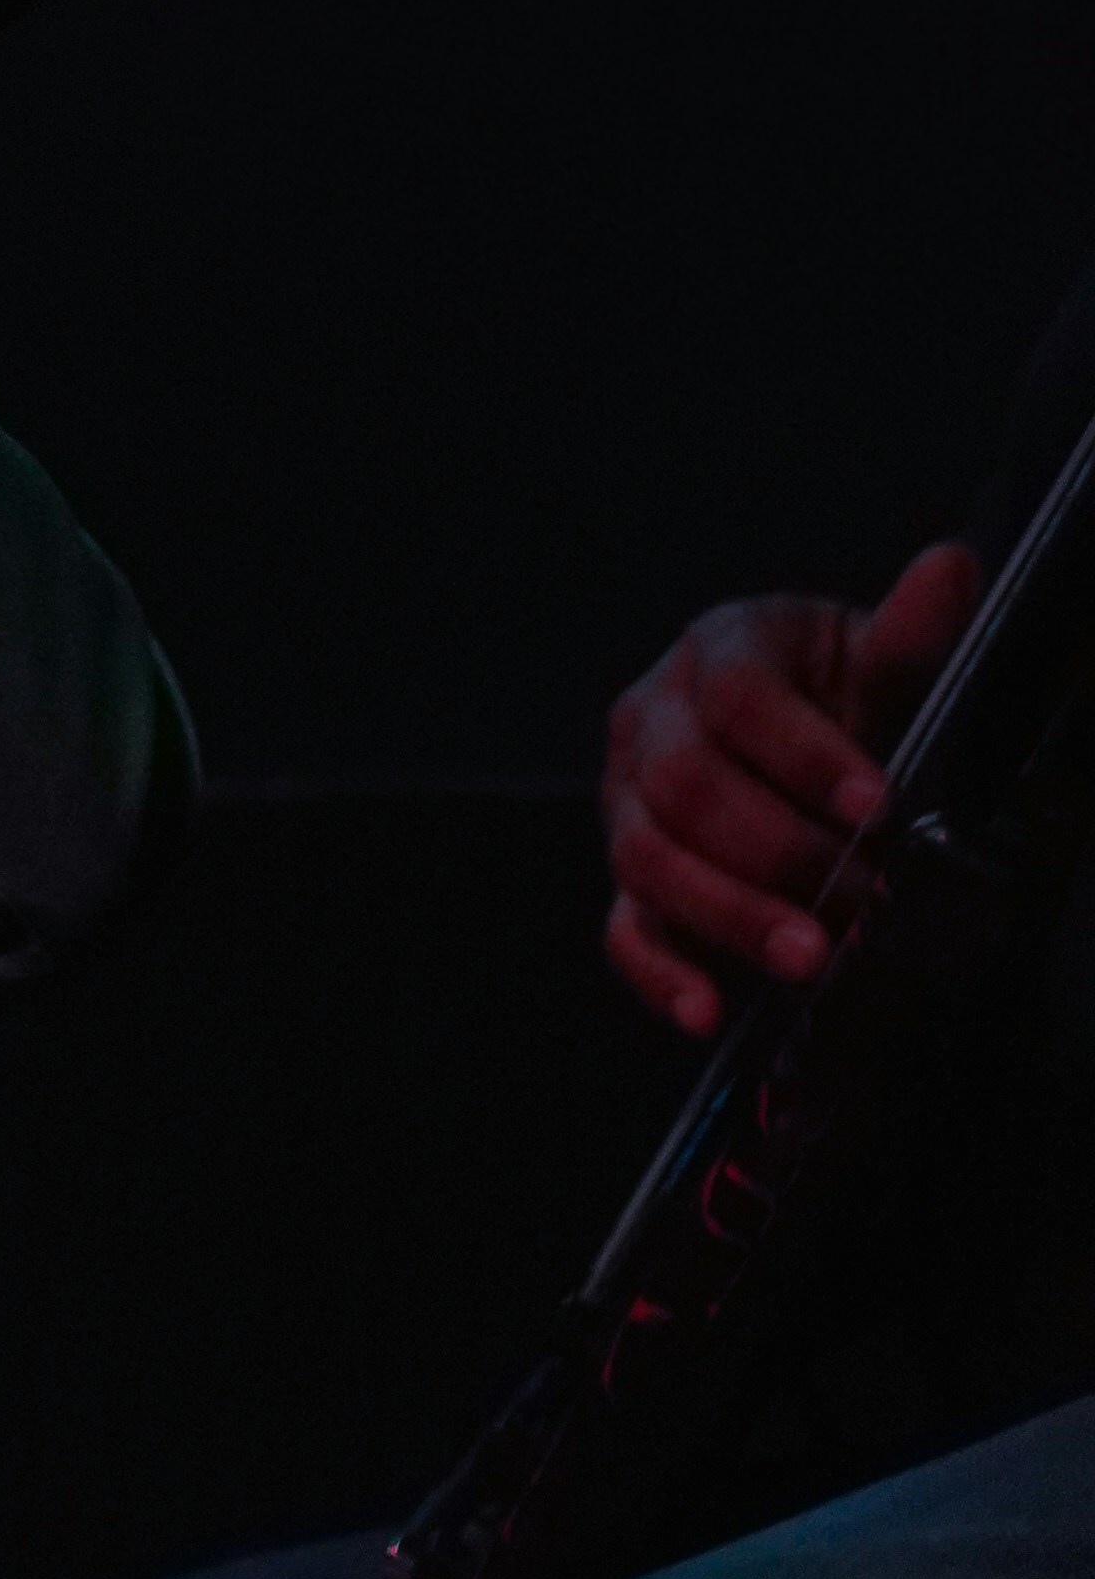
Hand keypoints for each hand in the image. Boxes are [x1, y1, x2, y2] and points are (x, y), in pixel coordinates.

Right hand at [599, 537, 981, 1038]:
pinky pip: (624, 930)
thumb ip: (910, 630)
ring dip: (729, 914)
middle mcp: (653, 721)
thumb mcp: (878, 664)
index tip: (877, 806)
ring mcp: (630, 803)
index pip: (739, 696)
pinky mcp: (630, 881)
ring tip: (810, 960)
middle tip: (860, 899)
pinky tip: (708, 1012)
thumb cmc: (840, 703)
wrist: (802, 748)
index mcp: (716, 652)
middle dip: (776, 850)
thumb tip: (953, 567)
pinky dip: (660, 974)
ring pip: (649, 856)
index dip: (805, 753)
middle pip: (686, 784)